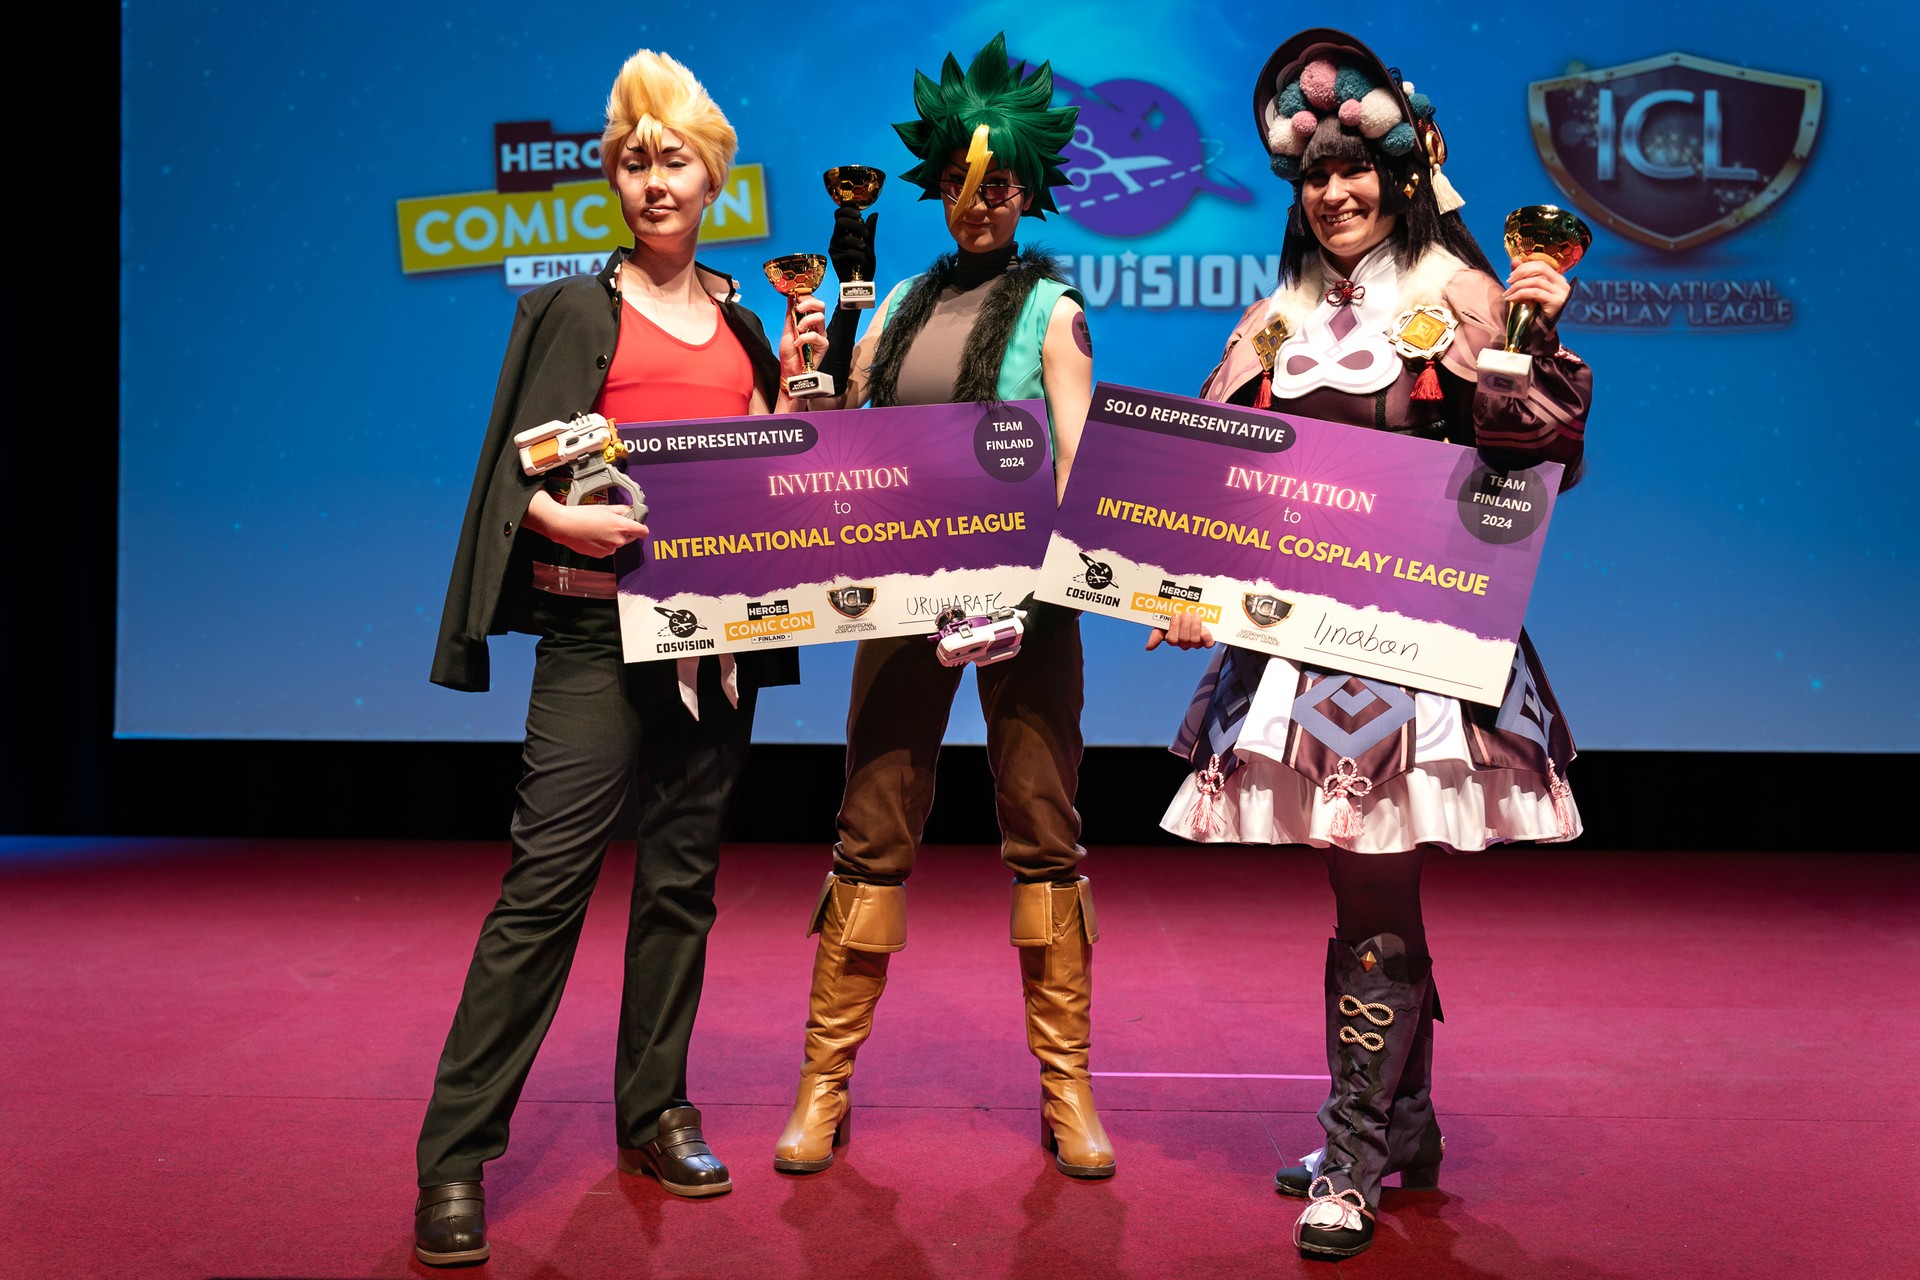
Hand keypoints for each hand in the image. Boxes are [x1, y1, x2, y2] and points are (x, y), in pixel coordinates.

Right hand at [525, 491, 647, 556]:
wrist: (564, 526)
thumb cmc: (582, 515)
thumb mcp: (605, 508)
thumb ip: (622, 510)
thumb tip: (630, 510)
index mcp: (621, 526)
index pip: (643, 531)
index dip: (641, 527)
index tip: (638, 525)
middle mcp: (618, 540)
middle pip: (630, 537)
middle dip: (624, 531)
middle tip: (611, 523)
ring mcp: (610, 549)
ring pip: (618, 543)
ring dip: (612, 538)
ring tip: (598, 529)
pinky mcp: (602, 555)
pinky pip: (608, 549)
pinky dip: (604, 544)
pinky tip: (594, 536)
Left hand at [781, 293, 828, 378]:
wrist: (789, 370)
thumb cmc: (790, 354)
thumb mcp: (787, 330)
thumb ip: (790, 315)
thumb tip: (790, 298)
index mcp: (808, 321)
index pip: (812, 303)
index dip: (806, 297)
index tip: (796, 297)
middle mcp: (816, 326)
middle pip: (821, 306)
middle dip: (809, 303)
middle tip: (799, 309)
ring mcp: (821, 335)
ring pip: (820, 317)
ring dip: (806, 321)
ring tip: (797, 330)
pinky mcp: (823, 345)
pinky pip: (816, 336)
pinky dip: (804, 338)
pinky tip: (798, 343)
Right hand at [828, 204, 877, 284]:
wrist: (861, 281)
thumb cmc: (864, 262)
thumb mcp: (870, 244)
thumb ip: (870, 230)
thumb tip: (874, 214)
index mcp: (844, 230)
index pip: (839, 214)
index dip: (847, 210)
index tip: (859, 214)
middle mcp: (837, 236)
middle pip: (840, 222)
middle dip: (856, 225)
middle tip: (866, 234)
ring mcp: (834, 246)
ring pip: (846, 238)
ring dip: (859, 243)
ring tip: (866, 250)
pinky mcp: (835, 256)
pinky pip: (847, 252)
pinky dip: (859, 256)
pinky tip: (863, 261)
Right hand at [1145, 612, 1213, 650]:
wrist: (1194, 609)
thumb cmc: (1177, 617)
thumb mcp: (1163, 622)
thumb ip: (1156, 634)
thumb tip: (1148, 648)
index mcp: (1173, 639)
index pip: (1172, 639)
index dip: (1174, 627)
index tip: (1175, 615)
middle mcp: (1184, 643)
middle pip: (1184, 639)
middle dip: (1185, 625)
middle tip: (1186, 613)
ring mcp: (1196, 643)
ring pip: (1195, 640)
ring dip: (1195, 626)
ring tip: (1195, 615)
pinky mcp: (1208, 640)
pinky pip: (1208, 643)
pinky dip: (1207, 636)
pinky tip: (1205, 628)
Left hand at [1505, 259, 1572, 326]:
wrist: (1537, 332)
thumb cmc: (1532, 310)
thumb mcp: (1526, 290)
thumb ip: (1522, 275)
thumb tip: (1515, 258)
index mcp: (1557, 279)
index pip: (1541, 265)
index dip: (1524, 266)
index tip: (1511, 276)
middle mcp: (1563, 284)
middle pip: (1541, 269)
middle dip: (1521, 273)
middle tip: (1508, 281)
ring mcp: (1562, 293)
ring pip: (1537, 281)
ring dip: (1518, 286)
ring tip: (1507, 294)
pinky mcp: (1557, 302)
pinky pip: (1536, 293)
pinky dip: (1521, 294)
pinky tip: (1511, 299)